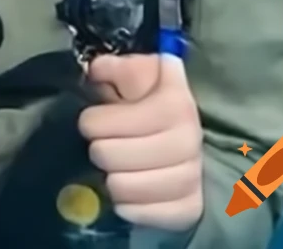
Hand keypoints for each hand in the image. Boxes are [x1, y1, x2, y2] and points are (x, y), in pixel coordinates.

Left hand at [79, 53, 203, 231]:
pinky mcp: (191, 206)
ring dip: (113, 180)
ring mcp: (192, 175)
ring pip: (130, 187)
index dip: (96, 121)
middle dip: (100, 150)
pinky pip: (151, 214)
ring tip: (111, 170)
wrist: (185, 135)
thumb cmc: (151, 99)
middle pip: (116, 155)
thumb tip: (96, 69)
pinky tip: (124, 194)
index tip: (90, 121)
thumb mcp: (135, 73)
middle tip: (99, 146)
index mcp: (175, 102)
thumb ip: (114, 68)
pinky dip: (131, 207)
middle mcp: (189, 140)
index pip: (119, 120)